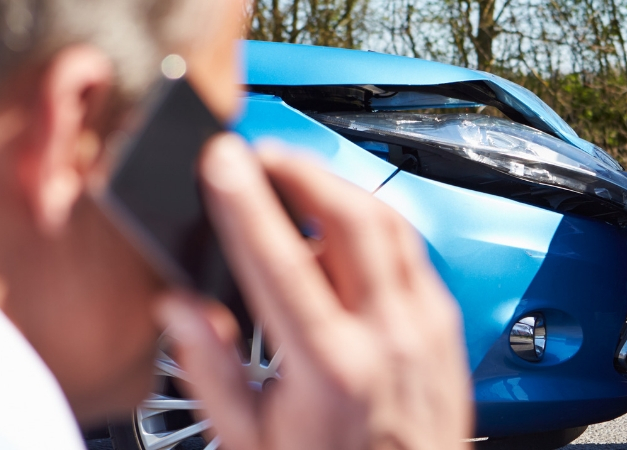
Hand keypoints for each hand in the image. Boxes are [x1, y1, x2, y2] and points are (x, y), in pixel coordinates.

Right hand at [156, 134, 472, 449]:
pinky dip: (375, 226)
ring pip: (391, 225)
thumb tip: (178, 308)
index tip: (221, 160)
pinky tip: (342, 232)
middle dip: (302, 170)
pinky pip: (413, 253)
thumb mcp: (251, 442)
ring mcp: (427, 328)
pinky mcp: (448, 327)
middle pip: (352, 217)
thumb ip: (211, 371)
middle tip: (260, 154)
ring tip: (295, 180)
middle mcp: (389, 338)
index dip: (246, 202)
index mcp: (330, 368)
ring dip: (340, 189)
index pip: (282, 261)